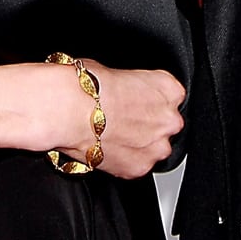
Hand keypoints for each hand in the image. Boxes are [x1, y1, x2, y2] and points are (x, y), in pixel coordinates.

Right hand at [53, 61, 184, 178]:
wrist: (69, 110)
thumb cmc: (87, 86)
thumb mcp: (114, 70)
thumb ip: (130, 84)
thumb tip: (122, 88)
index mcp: (167, 88)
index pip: (171, 94)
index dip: (151, 98)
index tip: (137, 100)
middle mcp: (168, 118)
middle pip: (167, 123)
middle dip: (149, 123)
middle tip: (124, 120)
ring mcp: (156, 146)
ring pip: (156, 147)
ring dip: (141, 144)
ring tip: (114, 137)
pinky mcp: (140, 168)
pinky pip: (139, 166)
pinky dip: (126, 161)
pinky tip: (109, 150)